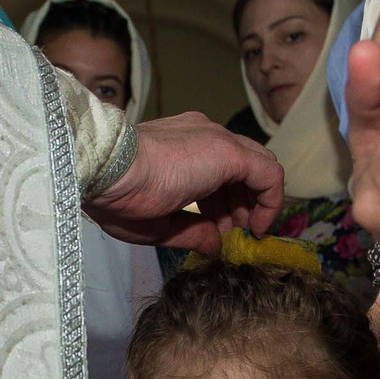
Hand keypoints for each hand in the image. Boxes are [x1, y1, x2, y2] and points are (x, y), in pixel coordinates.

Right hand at [85, 113, 283, 251]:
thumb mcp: (159, 224)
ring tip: (244, 231)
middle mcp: (203, 134)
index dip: (225, 199)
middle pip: (242, 165)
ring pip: (259, 166)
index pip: (218, 166)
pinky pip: (269, 173)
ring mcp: (217, 140)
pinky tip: (257, 226)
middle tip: (233, 231)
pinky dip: (271, 201)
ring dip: (256, 202)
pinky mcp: (230, 152)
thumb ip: (192, 231)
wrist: (108, 173)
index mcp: (181, 143)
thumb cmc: (119, 196)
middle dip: (242, 201)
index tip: (222, 226)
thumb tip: (215, 244)